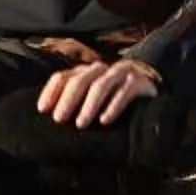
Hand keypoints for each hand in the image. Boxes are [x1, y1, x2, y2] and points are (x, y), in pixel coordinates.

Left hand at [37, 56, 160, 129]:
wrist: (152, 88)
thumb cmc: (115, 97)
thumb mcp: (93, 98)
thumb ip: (76, 102)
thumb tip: (52, 117)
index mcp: (85, 72)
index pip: (62, 76)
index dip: (50, 92)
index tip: (42, 110)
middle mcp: (101, 70)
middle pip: (80, 80)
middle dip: (67, 100)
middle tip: (59, 119)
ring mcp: (121, 73)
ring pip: (101, 84)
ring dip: (89, 105)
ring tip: (80, 124)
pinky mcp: (139, 82)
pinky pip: (124, 92)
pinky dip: (113, 106)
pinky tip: (105, 120)